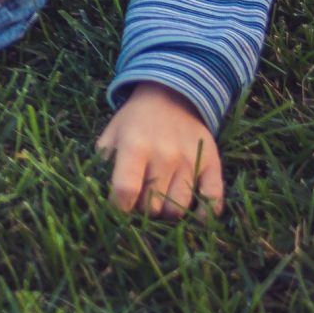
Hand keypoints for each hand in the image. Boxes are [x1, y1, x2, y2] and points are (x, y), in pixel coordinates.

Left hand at [95, 84, 224, 221]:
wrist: (171, 97)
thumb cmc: (134, 121)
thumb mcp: (111, 136)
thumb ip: (103, 165)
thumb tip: (100, 198)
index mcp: (134, 146)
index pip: (125, 190)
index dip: (119, 207)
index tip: (118, 209)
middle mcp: (164, 155)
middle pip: (152, 205)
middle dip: (142, 211)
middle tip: (140, 202)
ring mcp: (190, 161)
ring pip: (179, 208)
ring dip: (167, 214)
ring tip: (161, 203)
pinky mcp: (212, 164)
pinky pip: (213, 200)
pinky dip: (205, 215)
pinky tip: (193, 215)